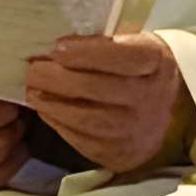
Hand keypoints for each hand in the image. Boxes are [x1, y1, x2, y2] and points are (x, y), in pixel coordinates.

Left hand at [21, 29, 195, 175]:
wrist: (163, 111)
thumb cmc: (136, 70)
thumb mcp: (132, 46)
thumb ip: (102, 43)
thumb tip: (56, 46)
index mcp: (157, 62)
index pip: (122, 56)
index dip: (87, 52)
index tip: (58, 47)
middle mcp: (151, 98)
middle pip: (97, 88)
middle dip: (57, 78)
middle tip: (33, 70)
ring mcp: (137, 130)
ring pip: (86, 119)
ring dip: (53, 104)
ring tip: (33, 91)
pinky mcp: (121, 153)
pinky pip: (83, 140)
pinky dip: (59, 124)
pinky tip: (47, 110)